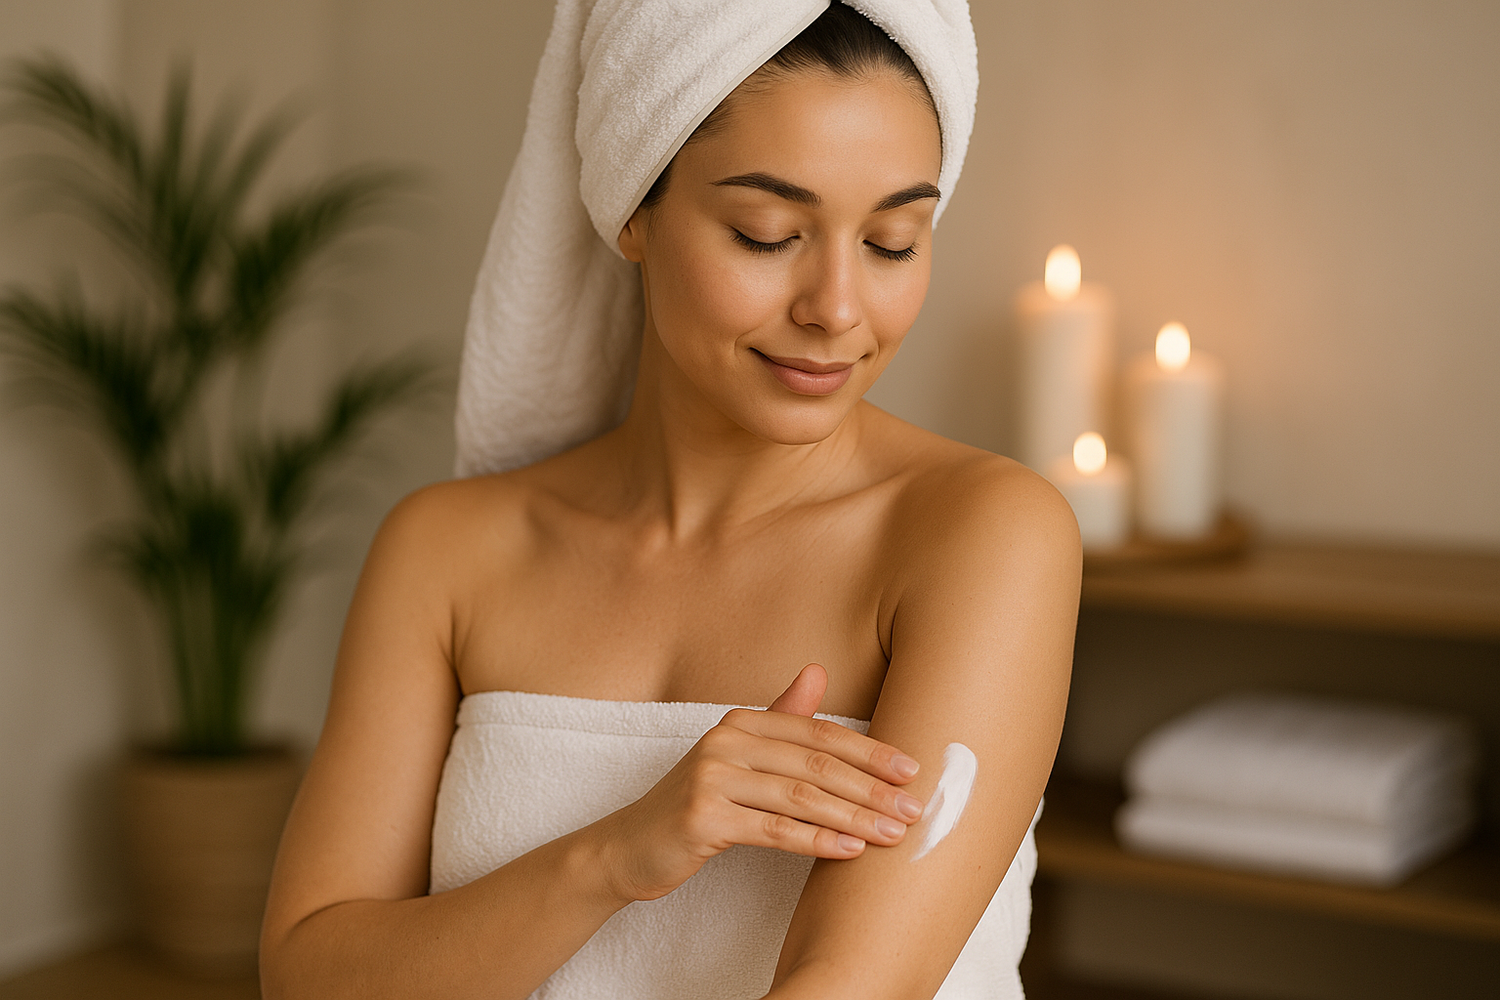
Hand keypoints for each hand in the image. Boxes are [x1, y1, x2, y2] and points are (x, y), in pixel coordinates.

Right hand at [595, 664, 923, 902]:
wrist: (628, 847)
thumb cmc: (696, 804)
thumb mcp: (736, 757)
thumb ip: (779, 717)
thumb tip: (818, 671)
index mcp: (740, 722)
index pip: (817, 733)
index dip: (869, 751)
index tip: (912, 770)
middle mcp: (725, 741)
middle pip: (815, 764)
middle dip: (871, 787)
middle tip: (916, 808)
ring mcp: (711, 779)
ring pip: (800, 798)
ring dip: (855, 817)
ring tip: (894, 834)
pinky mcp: (702, 819)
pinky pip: (773, 832)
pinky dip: (818, 841)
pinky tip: (851, 851)